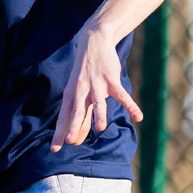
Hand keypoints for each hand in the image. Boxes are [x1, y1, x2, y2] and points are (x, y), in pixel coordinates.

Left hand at [50, 27, 142, 151]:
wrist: (93, 43)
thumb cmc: (84, 72)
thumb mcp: (77, 90)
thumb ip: (78, 111)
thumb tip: (75, 135)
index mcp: (71, 95)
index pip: (63, 117)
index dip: (59, 133)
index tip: (54, 149)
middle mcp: (81, 91)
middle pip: (76, 112)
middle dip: (73, 126)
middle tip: (69, 141)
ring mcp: (97, 85)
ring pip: (98, 103)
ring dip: (100, 115)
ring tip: (101, 128)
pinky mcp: (111, 80)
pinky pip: (122, 95)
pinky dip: (131, 106)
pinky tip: (138, 117)